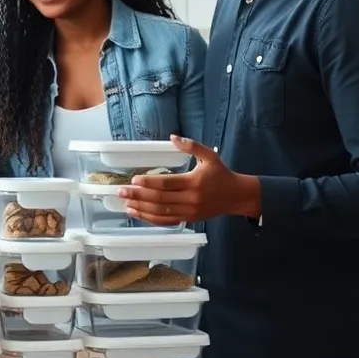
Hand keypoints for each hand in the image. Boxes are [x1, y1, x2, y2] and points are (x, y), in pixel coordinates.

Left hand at [118, 135, 260, 224]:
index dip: (149, 183)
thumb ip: (191, 146)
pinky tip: (138, 213)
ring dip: (141, 209)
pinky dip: (150, 219)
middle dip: (139, 196)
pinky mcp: (188, 219)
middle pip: (160, 199)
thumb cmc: (221, 174)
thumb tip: (172, 137)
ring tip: (126, 203)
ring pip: (161, 212)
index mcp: (194, 182)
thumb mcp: (210, 156)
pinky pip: (166, 221)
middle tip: (121, 191)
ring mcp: (188, 211)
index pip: (166, 184)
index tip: (134, 180)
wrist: (237, 196)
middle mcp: (190, 198)